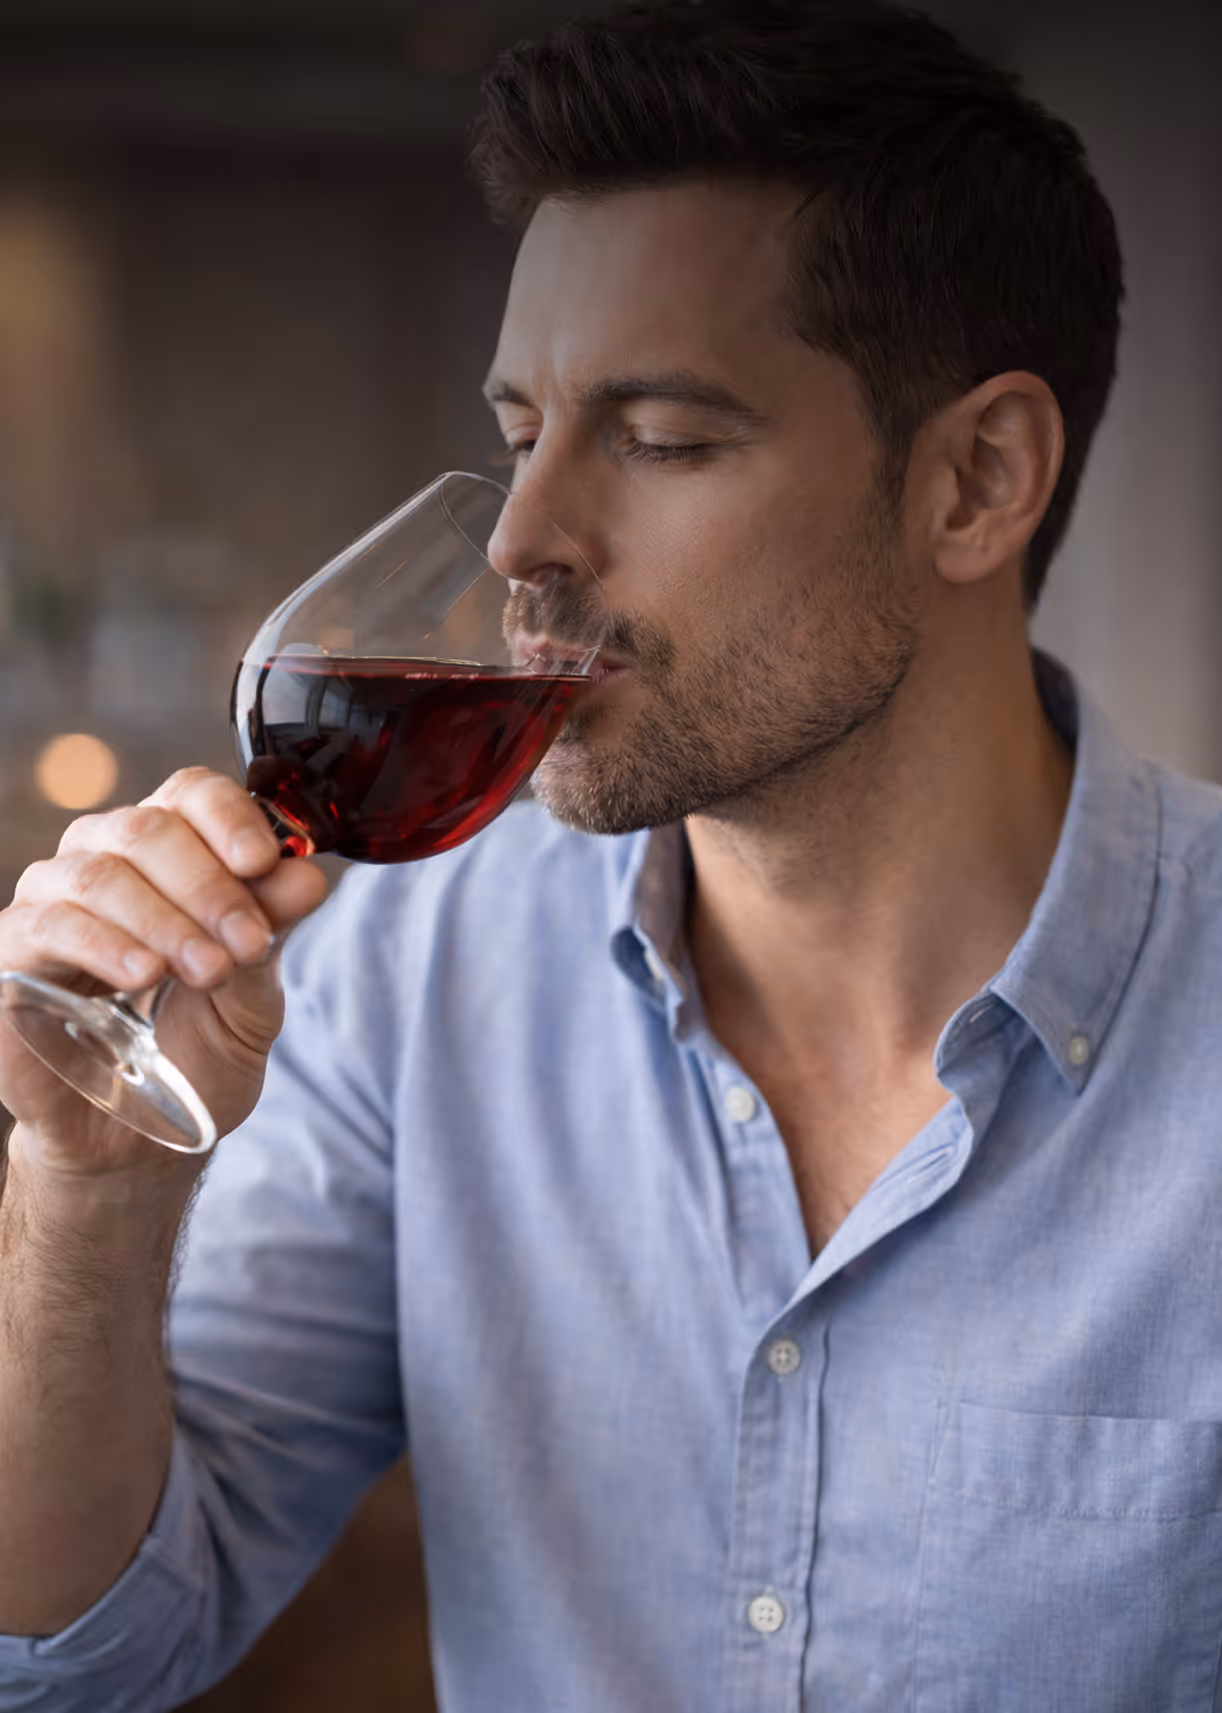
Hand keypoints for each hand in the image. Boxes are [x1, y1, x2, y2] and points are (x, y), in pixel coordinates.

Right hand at [0, 768, 328, 1178]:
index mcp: (170, 854)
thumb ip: (272, 933)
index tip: (263, 861)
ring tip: (208, 971)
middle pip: (150, 829)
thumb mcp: (253, 998)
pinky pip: (50, 923)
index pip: (191, 793)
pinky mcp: (11, 950)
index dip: (228, 817)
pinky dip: (104, 944)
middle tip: (246, 946)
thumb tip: (307, 873)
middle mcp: (104, 859)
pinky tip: (143, 974)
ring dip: (166, 920)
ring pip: (103, 873)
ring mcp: (50, 900)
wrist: (136, 1138)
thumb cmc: (192, 1057)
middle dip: (210, 887)